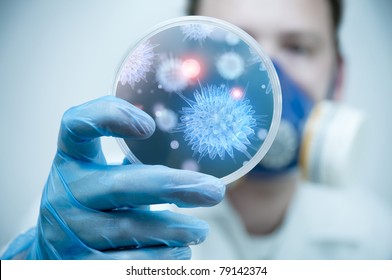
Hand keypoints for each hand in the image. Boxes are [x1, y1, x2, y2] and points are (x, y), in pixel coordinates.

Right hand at [2, 96, 224, 259]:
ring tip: (201, 230)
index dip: (109, 117)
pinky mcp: (79, 265)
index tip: (150, 126)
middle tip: (213, 190)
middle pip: (120, 185)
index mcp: (72, 160)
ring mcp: (70, 231)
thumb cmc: (92, 203)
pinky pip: (126, 263)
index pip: (77, 126)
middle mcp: (66, 193)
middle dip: (172, 187)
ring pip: (129, 228)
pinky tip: (181, 252)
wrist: (55, 249)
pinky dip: (160, 259)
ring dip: (174, 229)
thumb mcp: (100, 176)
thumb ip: (132, 165)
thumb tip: (195, 166)